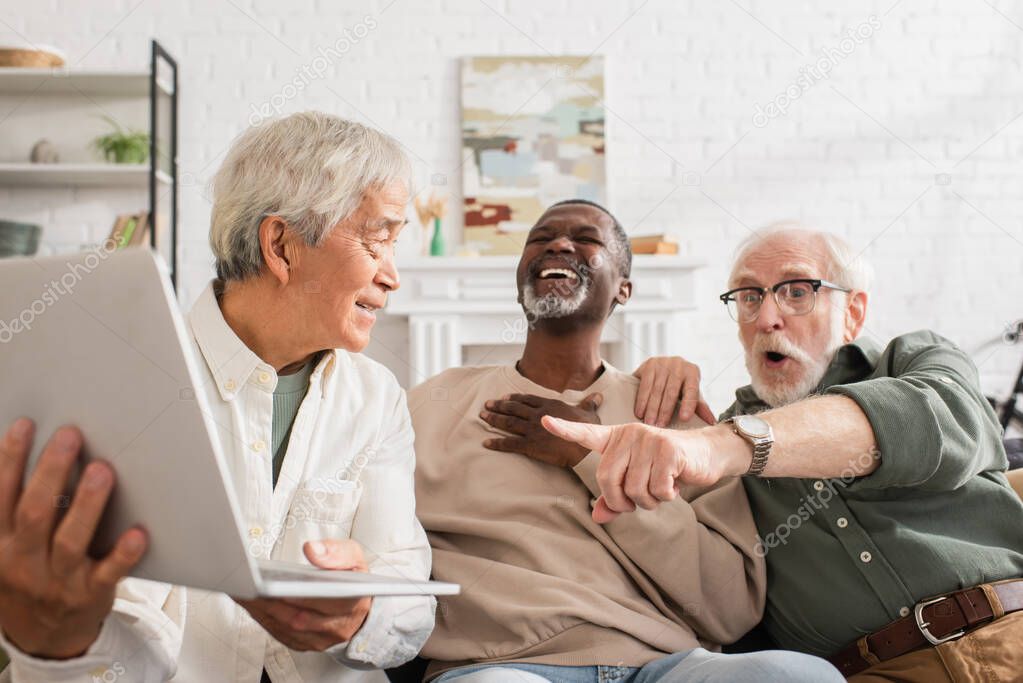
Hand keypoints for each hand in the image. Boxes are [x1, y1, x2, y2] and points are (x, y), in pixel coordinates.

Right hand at [0, 419, 147, 658]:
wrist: (43, 637)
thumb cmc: (30, 574)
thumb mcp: (6, 546)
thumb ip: (14, 509)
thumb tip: (35, 454)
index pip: (1, 496)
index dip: (10, 459)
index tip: (26, 425)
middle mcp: (23, 561)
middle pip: (34, 513)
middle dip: (50, 471)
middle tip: (70, 436)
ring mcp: (56, 580)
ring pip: (69, 541)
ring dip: (86, 504)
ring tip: (102, 471)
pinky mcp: (90, 594)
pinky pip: (108, 573)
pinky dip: (123, 554)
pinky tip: (139, 533)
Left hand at [236, 539, 371, 650]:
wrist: (355, 602)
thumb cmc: (351, 577)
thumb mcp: (353, 556)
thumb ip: (337, 551)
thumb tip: (312, 550)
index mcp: (354, 602)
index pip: (330, 602)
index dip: (303, 596)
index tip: (279, 585)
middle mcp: (338, 627)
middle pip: (300, 618)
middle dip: (272, 602)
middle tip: (249, 585)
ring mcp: (320, 639)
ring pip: (286, 628)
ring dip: (262, 610)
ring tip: (243, 590)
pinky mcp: (303, 644)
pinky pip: (279, 634)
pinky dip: (262, 617)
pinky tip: (249, 602)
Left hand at [480, 393, 602, 467]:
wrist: (585, 447)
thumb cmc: (589, 430)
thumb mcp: (589, 413)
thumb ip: (589, 404)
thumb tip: (598, 396)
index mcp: (549, 406)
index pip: (527, 399)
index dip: (514, 398)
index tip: (504, 397)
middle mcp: (537, 415)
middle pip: (514, 408)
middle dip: (499, 406)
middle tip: (486, 404)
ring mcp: (532, 430)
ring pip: (508, 423)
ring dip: (494, 419)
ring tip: (483, 416)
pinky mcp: (530, 445)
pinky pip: (509, 444)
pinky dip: (496, 443)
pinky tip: (486, 442)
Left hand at [540, 417, 743, 522]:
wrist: (706, 455)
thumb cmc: (667, 470)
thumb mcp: (639, 483)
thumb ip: (616, 498)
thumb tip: (597, 516)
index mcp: (618, 439)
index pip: (587, 433)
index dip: (565, 429)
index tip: (545, 421)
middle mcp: (629, 434)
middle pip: (607, 479)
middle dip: (621, 502)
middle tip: (637, 503)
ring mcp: (648, 438)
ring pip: (634, 489)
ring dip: (648, 501)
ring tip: (661, 489)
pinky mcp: (667, 449)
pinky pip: (656, 489)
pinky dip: (666, 496)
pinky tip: (674, 485)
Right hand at [633, 356, 715, 426]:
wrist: (663, 367)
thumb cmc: (680, 385)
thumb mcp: (691, 393)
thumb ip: (700, 406)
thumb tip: (712, 422)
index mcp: (692, 372)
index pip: (692, 390)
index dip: (688, 404)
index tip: (684, 419)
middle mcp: (679, 364)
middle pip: (671, 391)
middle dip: (665, 410)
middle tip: (659, 426)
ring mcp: (663, 362)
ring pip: (656, 389)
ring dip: (652, 408)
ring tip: (649, 423)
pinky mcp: (650, 364)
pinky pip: (645, 385)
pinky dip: (641, 400)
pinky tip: (640, 412)